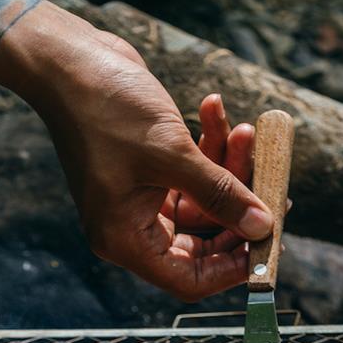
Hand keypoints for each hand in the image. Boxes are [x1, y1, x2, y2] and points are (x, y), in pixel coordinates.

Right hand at [28, 31, 272, 300]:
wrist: (68, 62)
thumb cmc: (107, 111)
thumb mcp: (171, 155)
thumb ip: (221, 194)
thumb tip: (263, 227)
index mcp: (125, 240)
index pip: (188, 280)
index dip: (231, 268)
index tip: (268, 242)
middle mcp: (131, 228)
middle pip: (203, 243)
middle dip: (239, 211)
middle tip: (273, 183)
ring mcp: (139, 200)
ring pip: (204, 204)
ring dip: (231, 169)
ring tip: (247, 130)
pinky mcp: (148, 172)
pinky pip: (193, 175)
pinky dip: (211, 148)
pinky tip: (215, 109)